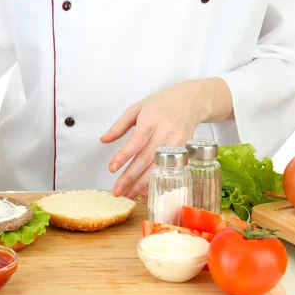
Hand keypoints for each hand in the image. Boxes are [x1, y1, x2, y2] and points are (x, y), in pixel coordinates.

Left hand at [101, 77, 232, 198]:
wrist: (191, 100)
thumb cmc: (161, 104)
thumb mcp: (137, 108)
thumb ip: (119, 125)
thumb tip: (103, 140)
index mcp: (151, 120)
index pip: (136, 141)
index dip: (123, 155)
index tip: (111, 168)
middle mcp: (165, 132)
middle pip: (146, 158)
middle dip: (130, 177)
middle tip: (117, 190)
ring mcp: (177, 143)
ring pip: (158, 167)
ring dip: (142, 184)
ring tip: (128, 194)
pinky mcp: (185, 150)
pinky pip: (169, 170)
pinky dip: (157, 181)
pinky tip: (145, 192)